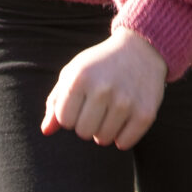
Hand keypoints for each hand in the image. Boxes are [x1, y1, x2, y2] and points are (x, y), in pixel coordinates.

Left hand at [41, 28, 166, 148]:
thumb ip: (55, 102)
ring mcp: (125, 101)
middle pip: (83, 132)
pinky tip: (125, 120)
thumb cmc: (100, 64)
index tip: (81, 103)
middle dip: (87, 124)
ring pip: (103, 139)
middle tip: (97, 108)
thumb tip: (46, 131)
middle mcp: (102, 89)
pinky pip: (124, 143)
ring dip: (105, 130)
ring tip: (111, 111)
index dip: (71, 114)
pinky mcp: (145, 112)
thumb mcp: (74, 73)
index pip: (64, 119)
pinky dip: (122, 137)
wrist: (141, 48)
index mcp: (80, 77)